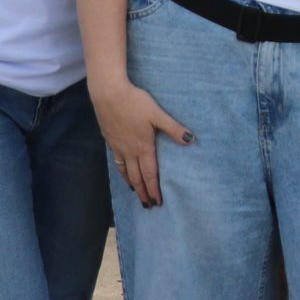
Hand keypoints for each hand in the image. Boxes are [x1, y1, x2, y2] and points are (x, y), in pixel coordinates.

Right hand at [91, 81, 191, 208]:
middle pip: (136, 177)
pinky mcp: (109, 139)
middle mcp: (130, 151)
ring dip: (131, 184)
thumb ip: (173, 128)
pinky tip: (122, 170)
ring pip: (125, 171)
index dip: (154, 189)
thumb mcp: (157, 114)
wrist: (108, 94)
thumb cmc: (135, 102)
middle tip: (147, 205)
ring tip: (135, 192)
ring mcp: (118, 146)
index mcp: (143, 147)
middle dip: (143, 192)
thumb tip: (191, 140)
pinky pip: (116, 161)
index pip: (150, 174)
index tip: (157, 202)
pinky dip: (121, 171)